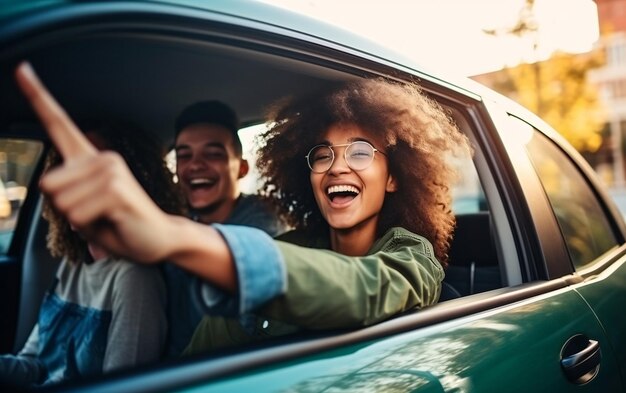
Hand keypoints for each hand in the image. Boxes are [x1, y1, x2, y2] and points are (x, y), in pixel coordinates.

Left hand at [15, 62, 175, 262]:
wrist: (158, 239)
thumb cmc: (118, 225)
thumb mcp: (81, 210)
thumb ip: (62, 194)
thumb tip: (50, 185)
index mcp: (89, 159)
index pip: (59, 124)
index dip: (38, 96)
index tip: (21, 68)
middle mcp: (101, 157)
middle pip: (47, 185)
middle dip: (65, 208)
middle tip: (96, 213)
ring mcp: (111, 170)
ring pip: (61, 202)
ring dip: (79, 218)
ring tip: (106, 217)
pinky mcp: (117, 189)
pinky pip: (78, 214)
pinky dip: (89, 225)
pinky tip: (114, 220)